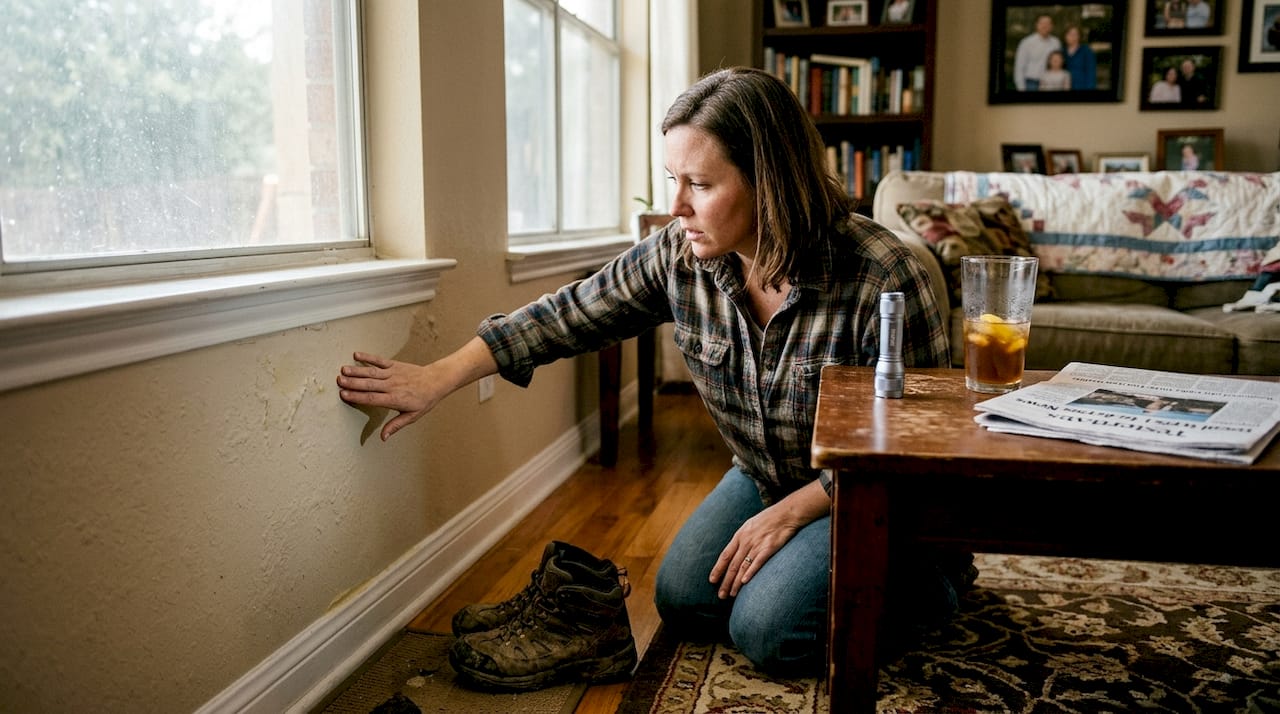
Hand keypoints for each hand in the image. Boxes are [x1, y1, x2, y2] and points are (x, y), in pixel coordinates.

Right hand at [337, 352, 439, 440]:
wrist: (436, 380)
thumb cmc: (424, 400)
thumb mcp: (412, 416)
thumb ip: (396, 425)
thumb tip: (383, 437)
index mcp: (395, 399)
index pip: (372, 399)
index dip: (357, 397)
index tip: (344, 395)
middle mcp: (392, 385)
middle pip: (369, 384)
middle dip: (353, 383)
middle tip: (338, 381)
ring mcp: (393, 374)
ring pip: (372, 372)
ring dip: (356, 370)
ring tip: (343, 370)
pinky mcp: (394, 365)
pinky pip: (379, 360)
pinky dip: (368, 357)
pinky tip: (356, 355)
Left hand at [708, 480, 830, 597]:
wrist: (786, 513)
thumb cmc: (769, 519)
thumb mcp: (750, 525)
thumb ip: (742, 538)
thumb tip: (735, 550)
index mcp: (740, 535)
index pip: (725, 555)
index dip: (718, 569)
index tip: (712, 580)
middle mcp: (746, 541)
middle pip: (732, 565)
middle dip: (725, 581)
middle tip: (721, 595)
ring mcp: (757, 545)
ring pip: (743, 567)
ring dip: (736, 582)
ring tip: (731, 594)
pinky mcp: (769, 548)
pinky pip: (757, 562)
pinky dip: (750, 572)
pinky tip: (745, 582)